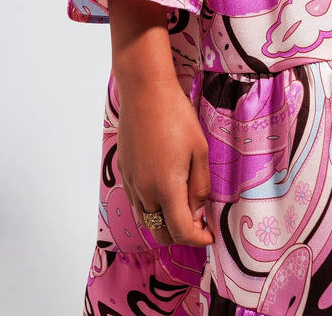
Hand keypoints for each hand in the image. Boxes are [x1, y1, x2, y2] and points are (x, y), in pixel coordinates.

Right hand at [116, 79, 213, 246]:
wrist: (145, 91)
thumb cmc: (176, 116)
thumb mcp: (199, 151)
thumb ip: (200, 187)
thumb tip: (198, 213)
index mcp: (165, 188)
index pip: (181, 232)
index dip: (198, 239)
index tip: (209, 234)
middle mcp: (143, 190)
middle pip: (159, 232)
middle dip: (179, 235)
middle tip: (197, 221)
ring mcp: (130, 180)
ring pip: (144, 218)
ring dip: (163, 221)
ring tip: (181, 205)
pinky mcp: (122, 169)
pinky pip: (135, 199)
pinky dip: (149, 205)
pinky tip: (163, 186)